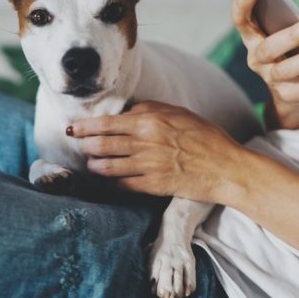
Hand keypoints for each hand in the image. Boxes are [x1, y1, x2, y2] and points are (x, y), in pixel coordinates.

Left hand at [68, 101, 245, 202]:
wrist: (225, 166)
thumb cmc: (205, 136)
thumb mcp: (178, 113)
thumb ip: (149, 111)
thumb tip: (125, 113)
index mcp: (150, 121)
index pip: (107, 123)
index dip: (85, 126)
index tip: (73, 128)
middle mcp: (145, 143)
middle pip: (102, 145)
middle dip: (85, 146)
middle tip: (78, 146)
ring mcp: (148, 166)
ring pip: (108, 167)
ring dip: (95, 166)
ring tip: (91, 164)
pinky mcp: (153, 186)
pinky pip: (123, 185)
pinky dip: (112, 183)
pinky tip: (109, 181)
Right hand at [232, 0, 298, 129]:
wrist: (290, 93)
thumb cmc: (291, 50)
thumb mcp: (289, 32)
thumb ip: (296, 19)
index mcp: (253, 38)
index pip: (241, 21)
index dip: (242, 4)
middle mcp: (258, 60)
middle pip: (270, 48)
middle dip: (292, 35)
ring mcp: (273, 80)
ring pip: (291, 70)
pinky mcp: (292, 96)